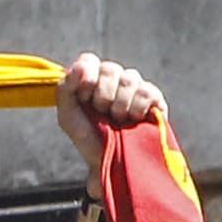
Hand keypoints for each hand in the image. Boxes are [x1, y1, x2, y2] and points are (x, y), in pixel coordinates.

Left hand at [56, 52, 167, 193]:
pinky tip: (133, 120)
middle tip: (101, 112)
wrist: (108, 161)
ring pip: (129, 78)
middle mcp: (114, 80)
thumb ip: (66, 88)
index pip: (89, 60)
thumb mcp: (67, 116)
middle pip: (110, 68)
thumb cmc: (87, 137)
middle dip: (102, 95)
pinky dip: (135, 109)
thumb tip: (81, 65)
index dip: (86, 77)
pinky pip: (146, 92)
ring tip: (117, 120)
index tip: (83, 97)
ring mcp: (136, 87)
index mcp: (92, 80)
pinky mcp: (155, 99)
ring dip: (118, 104)